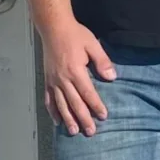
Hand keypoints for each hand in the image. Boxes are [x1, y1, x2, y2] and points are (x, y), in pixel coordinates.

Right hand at [41, 19, 115, 136]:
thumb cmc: (75, 34)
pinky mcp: (47, 80)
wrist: (54, 27)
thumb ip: (102, 61)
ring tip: (74, 131)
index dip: (96, 106)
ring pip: (61, 104)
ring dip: (68, 119)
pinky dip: (53, 111)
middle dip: (83, 118)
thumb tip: (112, 77)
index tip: (103, 116)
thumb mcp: (92, 44)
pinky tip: (57, 120)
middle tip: (90, 132)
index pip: (88, 93)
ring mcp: (53, 81)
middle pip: (74, 103)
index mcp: (75, 71)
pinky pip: (49, 99)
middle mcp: (63, 79)